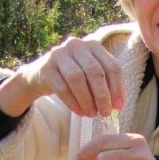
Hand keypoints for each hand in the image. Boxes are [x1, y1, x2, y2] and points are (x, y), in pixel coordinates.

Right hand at [0, 37, 124, 117]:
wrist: (39, 76)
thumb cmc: (72, 77)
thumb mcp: (90, 75)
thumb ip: (105, 85)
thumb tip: (118, 104)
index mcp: (93, 45)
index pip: (111, 65)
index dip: (117, 87)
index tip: (119, 106)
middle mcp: (76, 45)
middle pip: (94, 71)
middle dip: (102, 95)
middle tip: (105, 113)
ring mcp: (59, 54)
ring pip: (77, 78)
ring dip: (87, 100)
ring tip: (92, 114)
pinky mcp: (46, 68)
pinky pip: (62, 87)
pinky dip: (73, 103)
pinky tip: (80, 112)